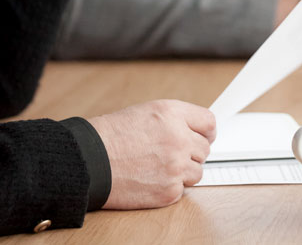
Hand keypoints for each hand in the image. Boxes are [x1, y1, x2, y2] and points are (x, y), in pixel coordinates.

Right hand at [89, 100, 215, 209]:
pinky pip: (182, 189)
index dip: (206, 132)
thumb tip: (197, 132)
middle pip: (205, 149)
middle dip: (191, 152)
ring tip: (159, 165)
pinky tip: (152, 177)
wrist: (92, 159)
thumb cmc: (114, 134)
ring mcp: (175, 166)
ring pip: (197, 172)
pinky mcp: (169, 191)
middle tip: (170, 153)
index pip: (209, 123)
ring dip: (183, 171)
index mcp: (173, 113)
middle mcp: (178, 138)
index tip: (202, 137)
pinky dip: (170, 186)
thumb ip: (175, 119)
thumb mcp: (148, 112)